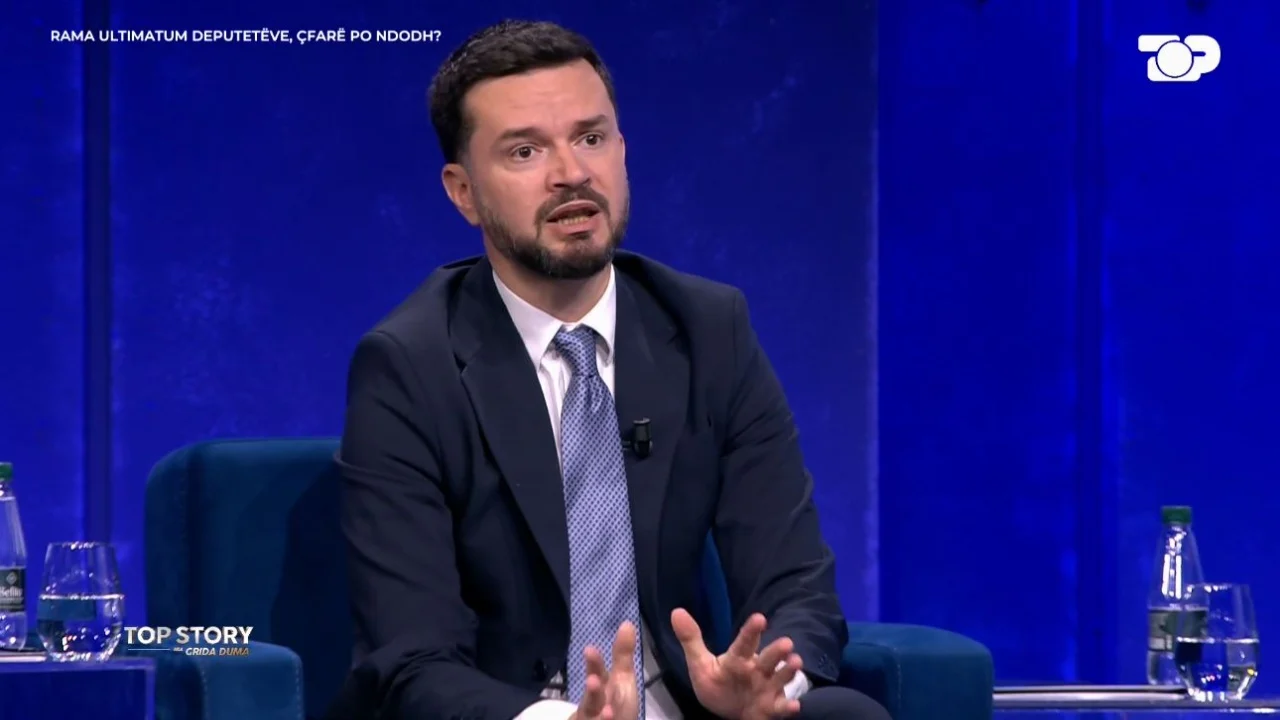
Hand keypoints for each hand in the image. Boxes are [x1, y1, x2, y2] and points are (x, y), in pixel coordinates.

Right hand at [569, 622, 640, 719]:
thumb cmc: (615, 700)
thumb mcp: (622, 677)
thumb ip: (623, 653)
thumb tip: (627, 623)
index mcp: (601, 686)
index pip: (596, 673)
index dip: (594, 663)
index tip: (590, 650)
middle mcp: (593, 703)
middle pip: (591, 697)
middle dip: (593, 691)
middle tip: (593, 681)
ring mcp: (590, 718)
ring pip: (590, 715)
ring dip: (598, 715)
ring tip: (608, 711)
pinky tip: (609, 718)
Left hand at [671, 609, 802, 719]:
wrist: (731, 713)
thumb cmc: (719, 684)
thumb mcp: (701, 664)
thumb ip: (691, 640)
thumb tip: (676, 611)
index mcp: (739, 658)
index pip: (745, 642)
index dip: (751, 631)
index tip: (759, 618)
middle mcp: (757, 670)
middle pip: (767, 658)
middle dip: (777, 651)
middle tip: (787, 643)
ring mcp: (767, 688)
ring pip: (779, 677)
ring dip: (788, 671)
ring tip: (796, 663)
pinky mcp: (772, 707)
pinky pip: (781, 707)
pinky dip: (788, 706)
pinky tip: (795, 704)